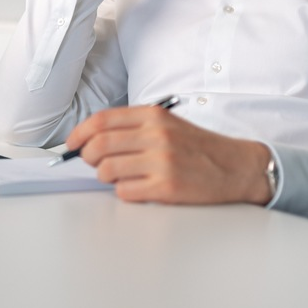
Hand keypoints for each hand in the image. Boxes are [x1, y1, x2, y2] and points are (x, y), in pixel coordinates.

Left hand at [65, 105, 273, 205]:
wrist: (236, 167)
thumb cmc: (197, 147)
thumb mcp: (167, 124)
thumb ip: (132, 128)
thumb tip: (91, 141)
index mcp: (153, 115)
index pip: (101, 121)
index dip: (79, 134)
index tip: (72, 145)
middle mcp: (156, 135)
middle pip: (98, 146)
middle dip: (87, 158)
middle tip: (92, 164)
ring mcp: (161, 161)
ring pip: (107, 170)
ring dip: (105, 177)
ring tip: (117, 177)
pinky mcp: (167, 187)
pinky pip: (124, 192)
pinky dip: (123, 192)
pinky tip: (136, 188)